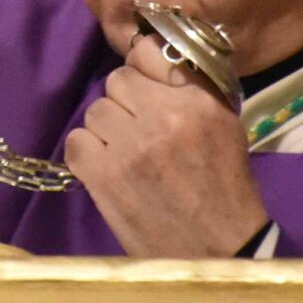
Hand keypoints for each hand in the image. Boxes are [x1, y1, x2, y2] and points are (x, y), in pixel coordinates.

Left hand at [63, 34, 269, 257]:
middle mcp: (163, 117)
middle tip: (139, 129)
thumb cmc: (225, 187)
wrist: (219, 249)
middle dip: (125, 103)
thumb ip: (192, 88)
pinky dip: (87, 154)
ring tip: (126, 153)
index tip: (145, 88)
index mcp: (197, 101)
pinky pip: (76, 142)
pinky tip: (107, 168)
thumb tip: (151, 56)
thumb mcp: (225, 126)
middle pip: (116, 82)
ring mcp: (130, 147)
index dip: (142, 71)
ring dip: (107, 130)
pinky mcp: (105, 177)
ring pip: (95, 111)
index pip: (146, 53)